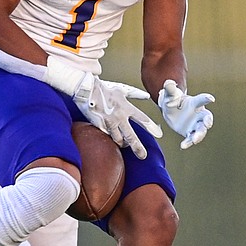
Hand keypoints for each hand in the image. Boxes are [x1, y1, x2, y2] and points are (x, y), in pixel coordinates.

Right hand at [44, 56, 162, 157]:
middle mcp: (119, 116)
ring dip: (122, 143)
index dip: (151, 128)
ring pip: (118, 140)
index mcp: (126, 107)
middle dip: (138, 147)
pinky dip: (110, 138)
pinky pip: (107, 137)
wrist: (87, 90)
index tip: (159, 134)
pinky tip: (111, 138)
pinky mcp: (99, 126)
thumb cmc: (105, 90)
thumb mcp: (122, 90)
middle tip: (143, 155)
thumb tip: (146, 96)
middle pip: (131, 136)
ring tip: (124, 144)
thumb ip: (136, 94)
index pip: (142, 120)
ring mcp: (109, 123)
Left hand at [157, 79, 214, 148]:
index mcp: (194, 103)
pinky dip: (188, 142)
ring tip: (194, 140)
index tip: (211, 99)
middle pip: (206, 117)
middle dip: (208, 121)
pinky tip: (183, 146)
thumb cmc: (172, 99)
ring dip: (199, 135)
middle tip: (208, 124)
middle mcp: (198, 114)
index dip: (207, 99)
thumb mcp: (169, 94)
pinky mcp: (190, 132)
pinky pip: (191, 138)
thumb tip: (168, 82)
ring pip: (201, 130)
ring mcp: (195, 124)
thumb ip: (170, 89)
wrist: (170, 110)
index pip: (202, 100)